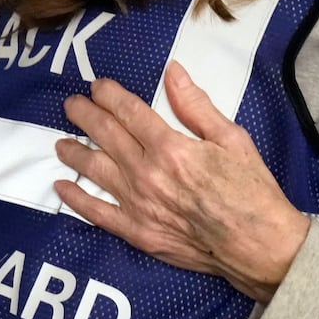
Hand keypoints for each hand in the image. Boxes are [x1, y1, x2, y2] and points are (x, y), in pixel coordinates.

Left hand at [53, 62, 309, 302]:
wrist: (258, 245)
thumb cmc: (251, 189)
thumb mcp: (232, 138)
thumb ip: (197, 106)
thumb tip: (172, 72)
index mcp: (170, 147)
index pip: (129, 112)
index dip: (110, 96)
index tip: (98, 86)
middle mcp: (147, 174)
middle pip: (106, 136)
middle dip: (85, 115)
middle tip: (72, 104)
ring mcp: (138, 205)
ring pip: (95, 171)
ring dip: (74, 152)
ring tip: (61, 141)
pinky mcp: (138, 233)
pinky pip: (98, 214)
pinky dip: (76, 199)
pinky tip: (62, 187)